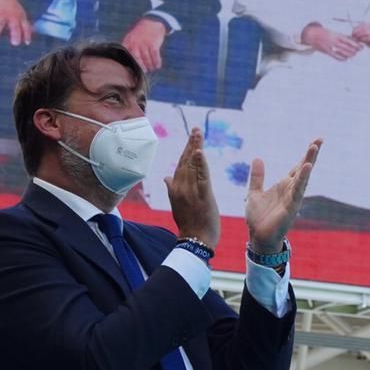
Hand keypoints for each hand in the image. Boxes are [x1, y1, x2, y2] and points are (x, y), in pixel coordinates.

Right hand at [0, 0, 31, 45]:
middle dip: (15, 34)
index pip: (25, 26)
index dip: (27, 34)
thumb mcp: (19, 12)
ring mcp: (2, 12)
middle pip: (14, 26)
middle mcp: (12, 15)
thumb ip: (24, 22)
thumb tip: (34, 31)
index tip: (27, 43)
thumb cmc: (10, 5)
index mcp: (20, 16)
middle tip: (15, 43)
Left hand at [121, 17, 168, 71]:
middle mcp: (135, 44)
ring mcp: (144, 44)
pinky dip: (157, 62)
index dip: (129, 64)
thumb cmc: (140, 33)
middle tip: (144, 71)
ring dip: (150, 66)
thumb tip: (127, 62)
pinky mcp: (153, 44)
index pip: (126, 56)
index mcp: (128, 42)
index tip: (132, 70)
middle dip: (140, 67)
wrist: (152, 22)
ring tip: (151, 68)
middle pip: (136, 60)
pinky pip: (155, 57)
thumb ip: (128, 48)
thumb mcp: (131, 37)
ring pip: (146, 60)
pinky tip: (158, 66)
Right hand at [164, 129, 220, 246]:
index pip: (181, 165)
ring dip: (196, 148)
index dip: (186, 150)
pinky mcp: (203, 195)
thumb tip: (166, 177)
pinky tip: (200, 152)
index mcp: (176, 188)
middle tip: (196, 129)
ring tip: (198, 134)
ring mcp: (191, 191)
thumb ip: (172, 189)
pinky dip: (201, 164)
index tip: (191, 137)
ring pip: (193, 165)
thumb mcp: (177, 205)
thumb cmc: (188, 224)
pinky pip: (202, 176)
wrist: (194, 240)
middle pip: (186, 161)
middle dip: (191, 144)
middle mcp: (181, 187)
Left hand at [244, 138, 322, 253]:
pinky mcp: (292, 207)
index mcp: (284, 185)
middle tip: (320, 139)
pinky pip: (298, 190)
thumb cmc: (258, 218)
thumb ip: (257, 177)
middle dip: (311, 154)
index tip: (315, 141)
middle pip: (304, 168)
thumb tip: (257, 158)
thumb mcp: (254, 192)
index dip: (305, 155)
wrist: (258, 237)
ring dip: (309, 162)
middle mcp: (291, 190)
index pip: (297, 167)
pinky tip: (307, 167)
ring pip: (303, 177)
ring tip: (314, 147)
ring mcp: (293, 198)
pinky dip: (302, 179)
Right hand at [302, 23, 361, 60]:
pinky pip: (337, 57)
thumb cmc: (325, 33)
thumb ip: (343, 37)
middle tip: (359, 51)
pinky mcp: (327, 52)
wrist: (313, 35)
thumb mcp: (334, 33)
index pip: (349, 41)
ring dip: (350, 55)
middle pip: (347, 48)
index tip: (361, 46)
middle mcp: (334, 42)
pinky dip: (342, 58)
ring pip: (343, 53)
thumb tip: (352, 40)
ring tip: (353, 54)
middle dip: (354, 50)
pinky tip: (346, 58)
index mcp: (337, 35)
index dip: (356, 45)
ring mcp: (331, 47)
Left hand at [351, 21, 369, 53]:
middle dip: (357, 30)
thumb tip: (365, 41)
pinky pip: (369, 38)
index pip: (366, 24)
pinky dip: (364, 40)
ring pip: (365, 31)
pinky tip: (361, 42)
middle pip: (364, 26)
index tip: (354, 31)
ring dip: (359, 35)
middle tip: (352, 35)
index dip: (358, 27)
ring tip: (355, 39)